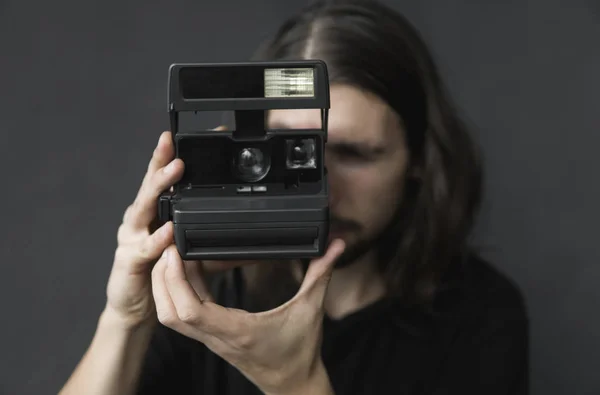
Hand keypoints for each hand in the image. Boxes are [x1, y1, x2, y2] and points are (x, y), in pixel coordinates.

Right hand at [104, 128, 239, 328]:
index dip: (170, 157)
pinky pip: (146, 248)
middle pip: (150, 184)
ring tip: (175, 171)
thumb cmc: (161, 273)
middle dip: (161, 161)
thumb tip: (251, 238)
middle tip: (172, 142)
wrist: (135, 305)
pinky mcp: (129, 261)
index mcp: (154, 213)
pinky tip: (170, 229)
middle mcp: (140, 220)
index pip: (162, 179)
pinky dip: (158, 238)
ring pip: (144, 207)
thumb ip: (217, 243)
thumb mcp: (195, 255)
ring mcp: (132, 238)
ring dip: (159, 187)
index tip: (182, 137)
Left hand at [151, 239, 345, 394]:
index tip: (175, 253)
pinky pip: (185, 316)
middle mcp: (218, 337)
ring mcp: (212, 339)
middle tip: (167, 247)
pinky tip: (191, 271)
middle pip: (170, 313)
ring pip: (172, 317)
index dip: (176, 281)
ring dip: (165, 287)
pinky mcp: (213, 337)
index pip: (191, 311)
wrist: (293, 385)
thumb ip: (321, 274)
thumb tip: (334, 246)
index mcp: (237, 330)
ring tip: (173, 255)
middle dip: (162, 279)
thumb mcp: (311, 310)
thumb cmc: (300, 353)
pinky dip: (180, 293)